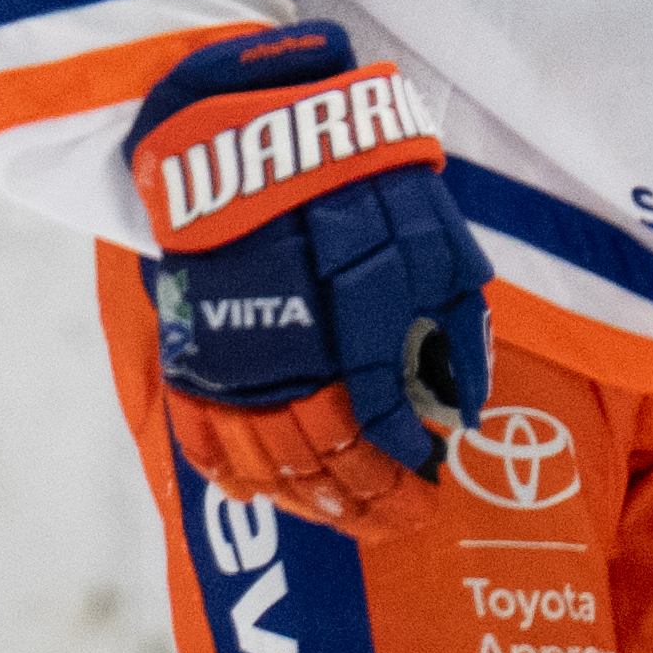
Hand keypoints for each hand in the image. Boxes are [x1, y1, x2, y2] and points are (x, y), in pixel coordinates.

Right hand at [130, 22, 491, 538]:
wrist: (245, 124)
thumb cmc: (352, 175)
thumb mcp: (432, 236)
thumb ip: (451, 328)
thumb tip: (460, 411)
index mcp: (356, 328)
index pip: (382, 432)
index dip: (406, 476)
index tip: (427, 497)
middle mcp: (293, 354)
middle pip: (329, 462)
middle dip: (367, 506)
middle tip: (396, 528)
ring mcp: (234, 357)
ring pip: (269, 462)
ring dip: (309, 503)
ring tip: (343, 520)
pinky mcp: (192, 347)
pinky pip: (206, 435)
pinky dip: (234, 475)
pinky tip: (261, 493)